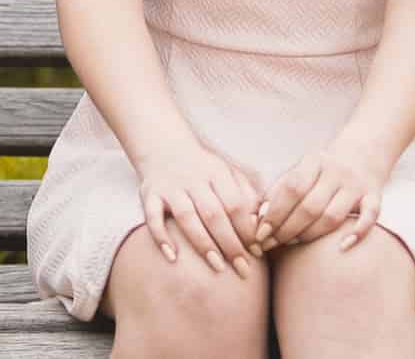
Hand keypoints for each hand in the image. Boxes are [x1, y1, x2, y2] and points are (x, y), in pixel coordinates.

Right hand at [136, 141, 262, 277]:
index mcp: (216, 172)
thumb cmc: (203, 169)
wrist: (163, 145)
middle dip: (230, 244)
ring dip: (203, 243)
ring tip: (217, 266)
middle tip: (243, 269)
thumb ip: (248, 195)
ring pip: (186, 217)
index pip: (235, 204)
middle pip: (213, 213)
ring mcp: (169, 186)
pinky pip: (152, 216)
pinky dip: (161, 236)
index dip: (247, 230)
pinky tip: (173, 256)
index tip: (258, 253)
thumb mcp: (228, 173)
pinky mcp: (149, 194)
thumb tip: (264, 224)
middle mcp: (192, 178)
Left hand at [257, 140, 388, 253]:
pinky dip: (357, 232)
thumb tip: (259, 217)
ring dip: (310, 235)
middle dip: (287, 229)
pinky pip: (371, 217)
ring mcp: (356, 185)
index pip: (291, 188)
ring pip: (333, 216)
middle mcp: (336, 172)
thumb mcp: (299, 171)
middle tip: (270, 244)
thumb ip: (278, 191)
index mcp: (313, 161)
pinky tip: (341, 247)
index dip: (274, 212)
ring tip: (292, 244)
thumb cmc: (320, 170)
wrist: (363, 152)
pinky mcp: (375, 196)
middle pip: (310, 207)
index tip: (259, 233)